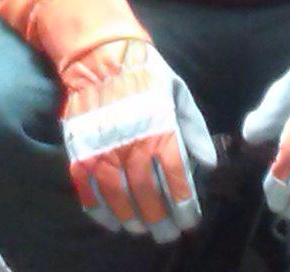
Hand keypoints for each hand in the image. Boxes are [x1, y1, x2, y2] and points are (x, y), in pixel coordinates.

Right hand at [60, 38, 217, 241]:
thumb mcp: (179, 93)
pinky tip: (110, 221)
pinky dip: (98, 209)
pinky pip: (87, 187)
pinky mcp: (80, 148)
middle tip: (167, 234)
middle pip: (148, 194)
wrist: (101, 55)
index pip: (176, 178)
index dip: (184, 205)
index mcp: (161, 128)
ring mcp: (103, 147)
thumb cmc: (146, 75)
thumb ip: (195, 129)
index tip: (190, 221)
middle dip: (161, 220)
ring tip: (141, 229)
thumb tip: (209, 164)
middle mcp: (133, 142)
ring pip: (118, 196)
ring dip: (132, 218)